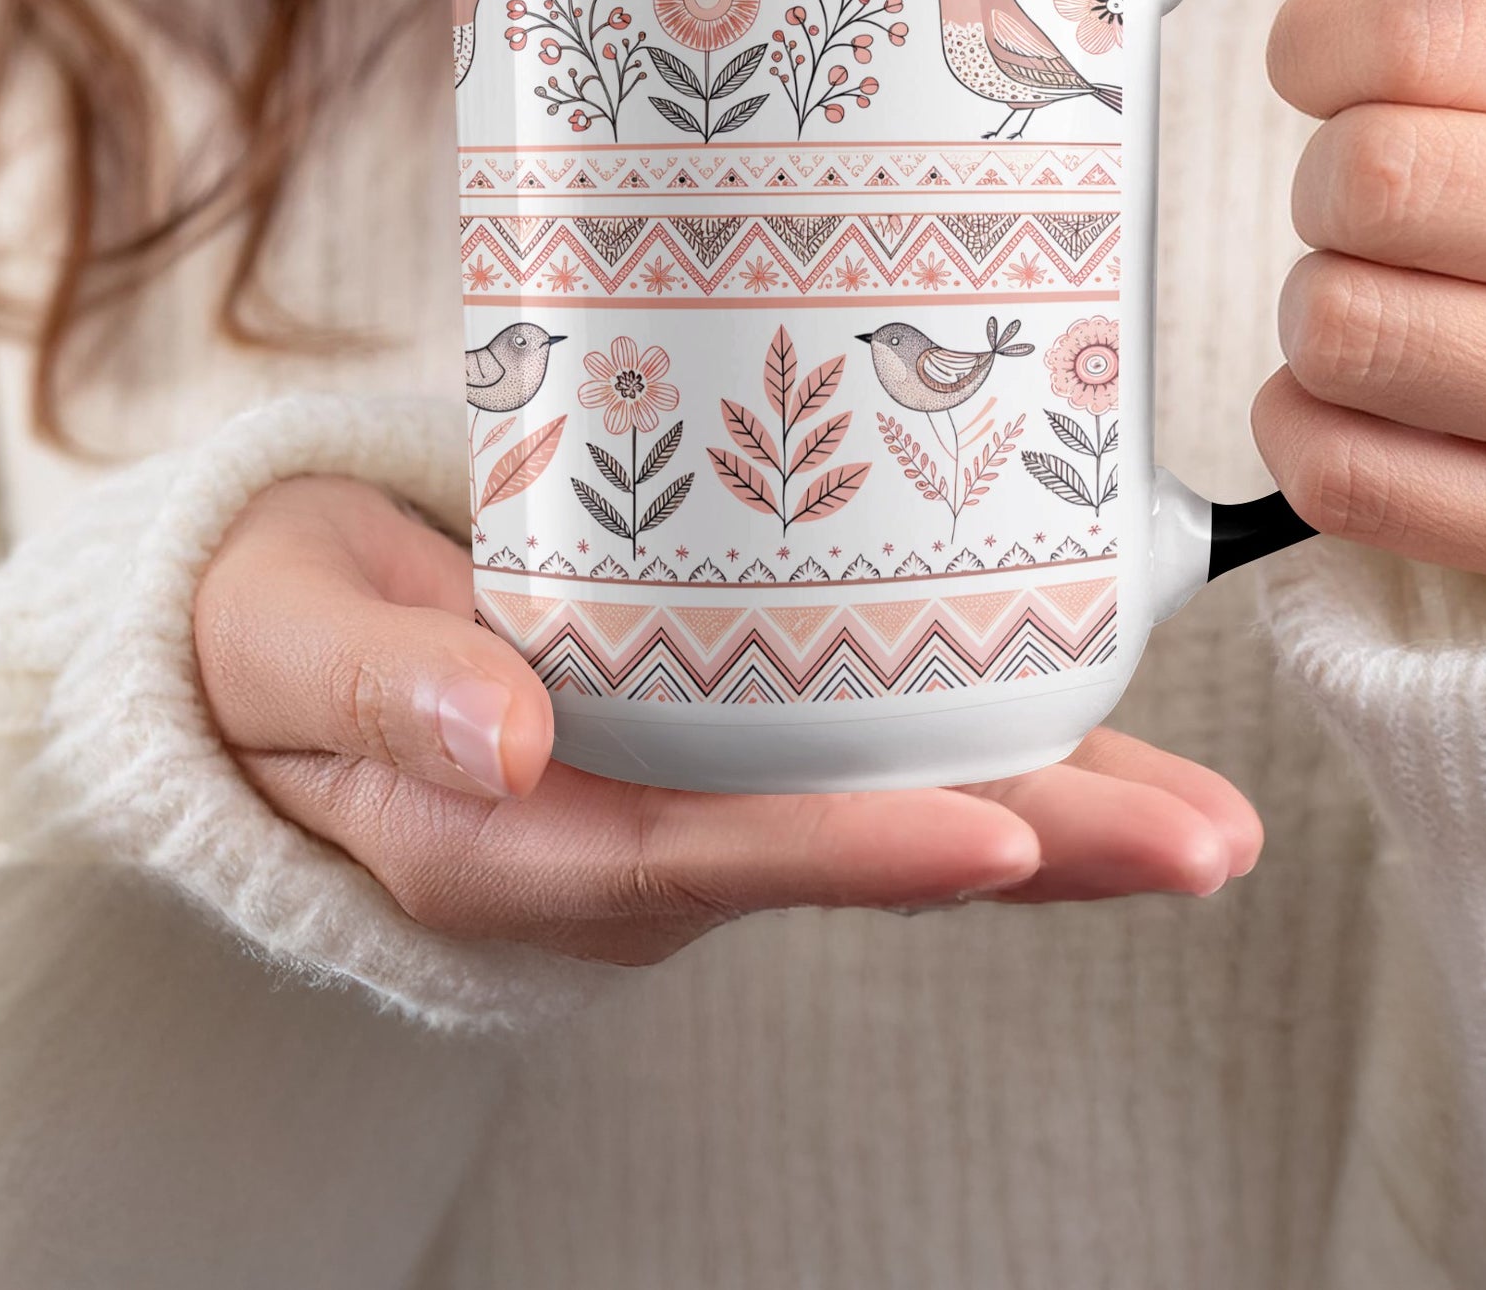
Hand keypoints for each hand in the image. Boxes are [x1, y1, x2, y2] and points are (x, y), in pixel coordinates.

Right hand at [194, 477, 1261, 964]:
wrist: (280, 639)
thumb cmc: (277, 630)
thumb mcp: (288, 640)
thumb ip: (378, 687)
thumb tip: (496, 736)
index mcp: (516, 838)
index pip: (703, 855)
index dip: (850, 852)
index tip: (997, 838)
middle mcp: (628, 841)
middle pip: (843, 852)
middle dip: (1030, 853)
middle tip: (1204, 844)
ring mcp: (681, 798)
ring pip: (880, 812)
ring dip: (1048, 814)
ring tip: (1207, 817)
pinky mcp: (712, 741)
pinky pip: (859, 755)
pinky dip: (981, 743)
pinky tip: (1091, 721)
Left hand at [1257, 0, 1485, 592]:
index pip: (1414, 35)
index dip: (1320, 47)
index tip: (1337, 69)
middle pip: (1368, 185)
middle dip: (1329, 179)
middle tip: (1377, 196)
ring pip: (1344, 332)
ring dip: (1320, 303)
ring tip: (1393, 290)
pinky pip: (1343, 476)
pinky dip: (1307, 424)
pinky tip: (1368, 392)